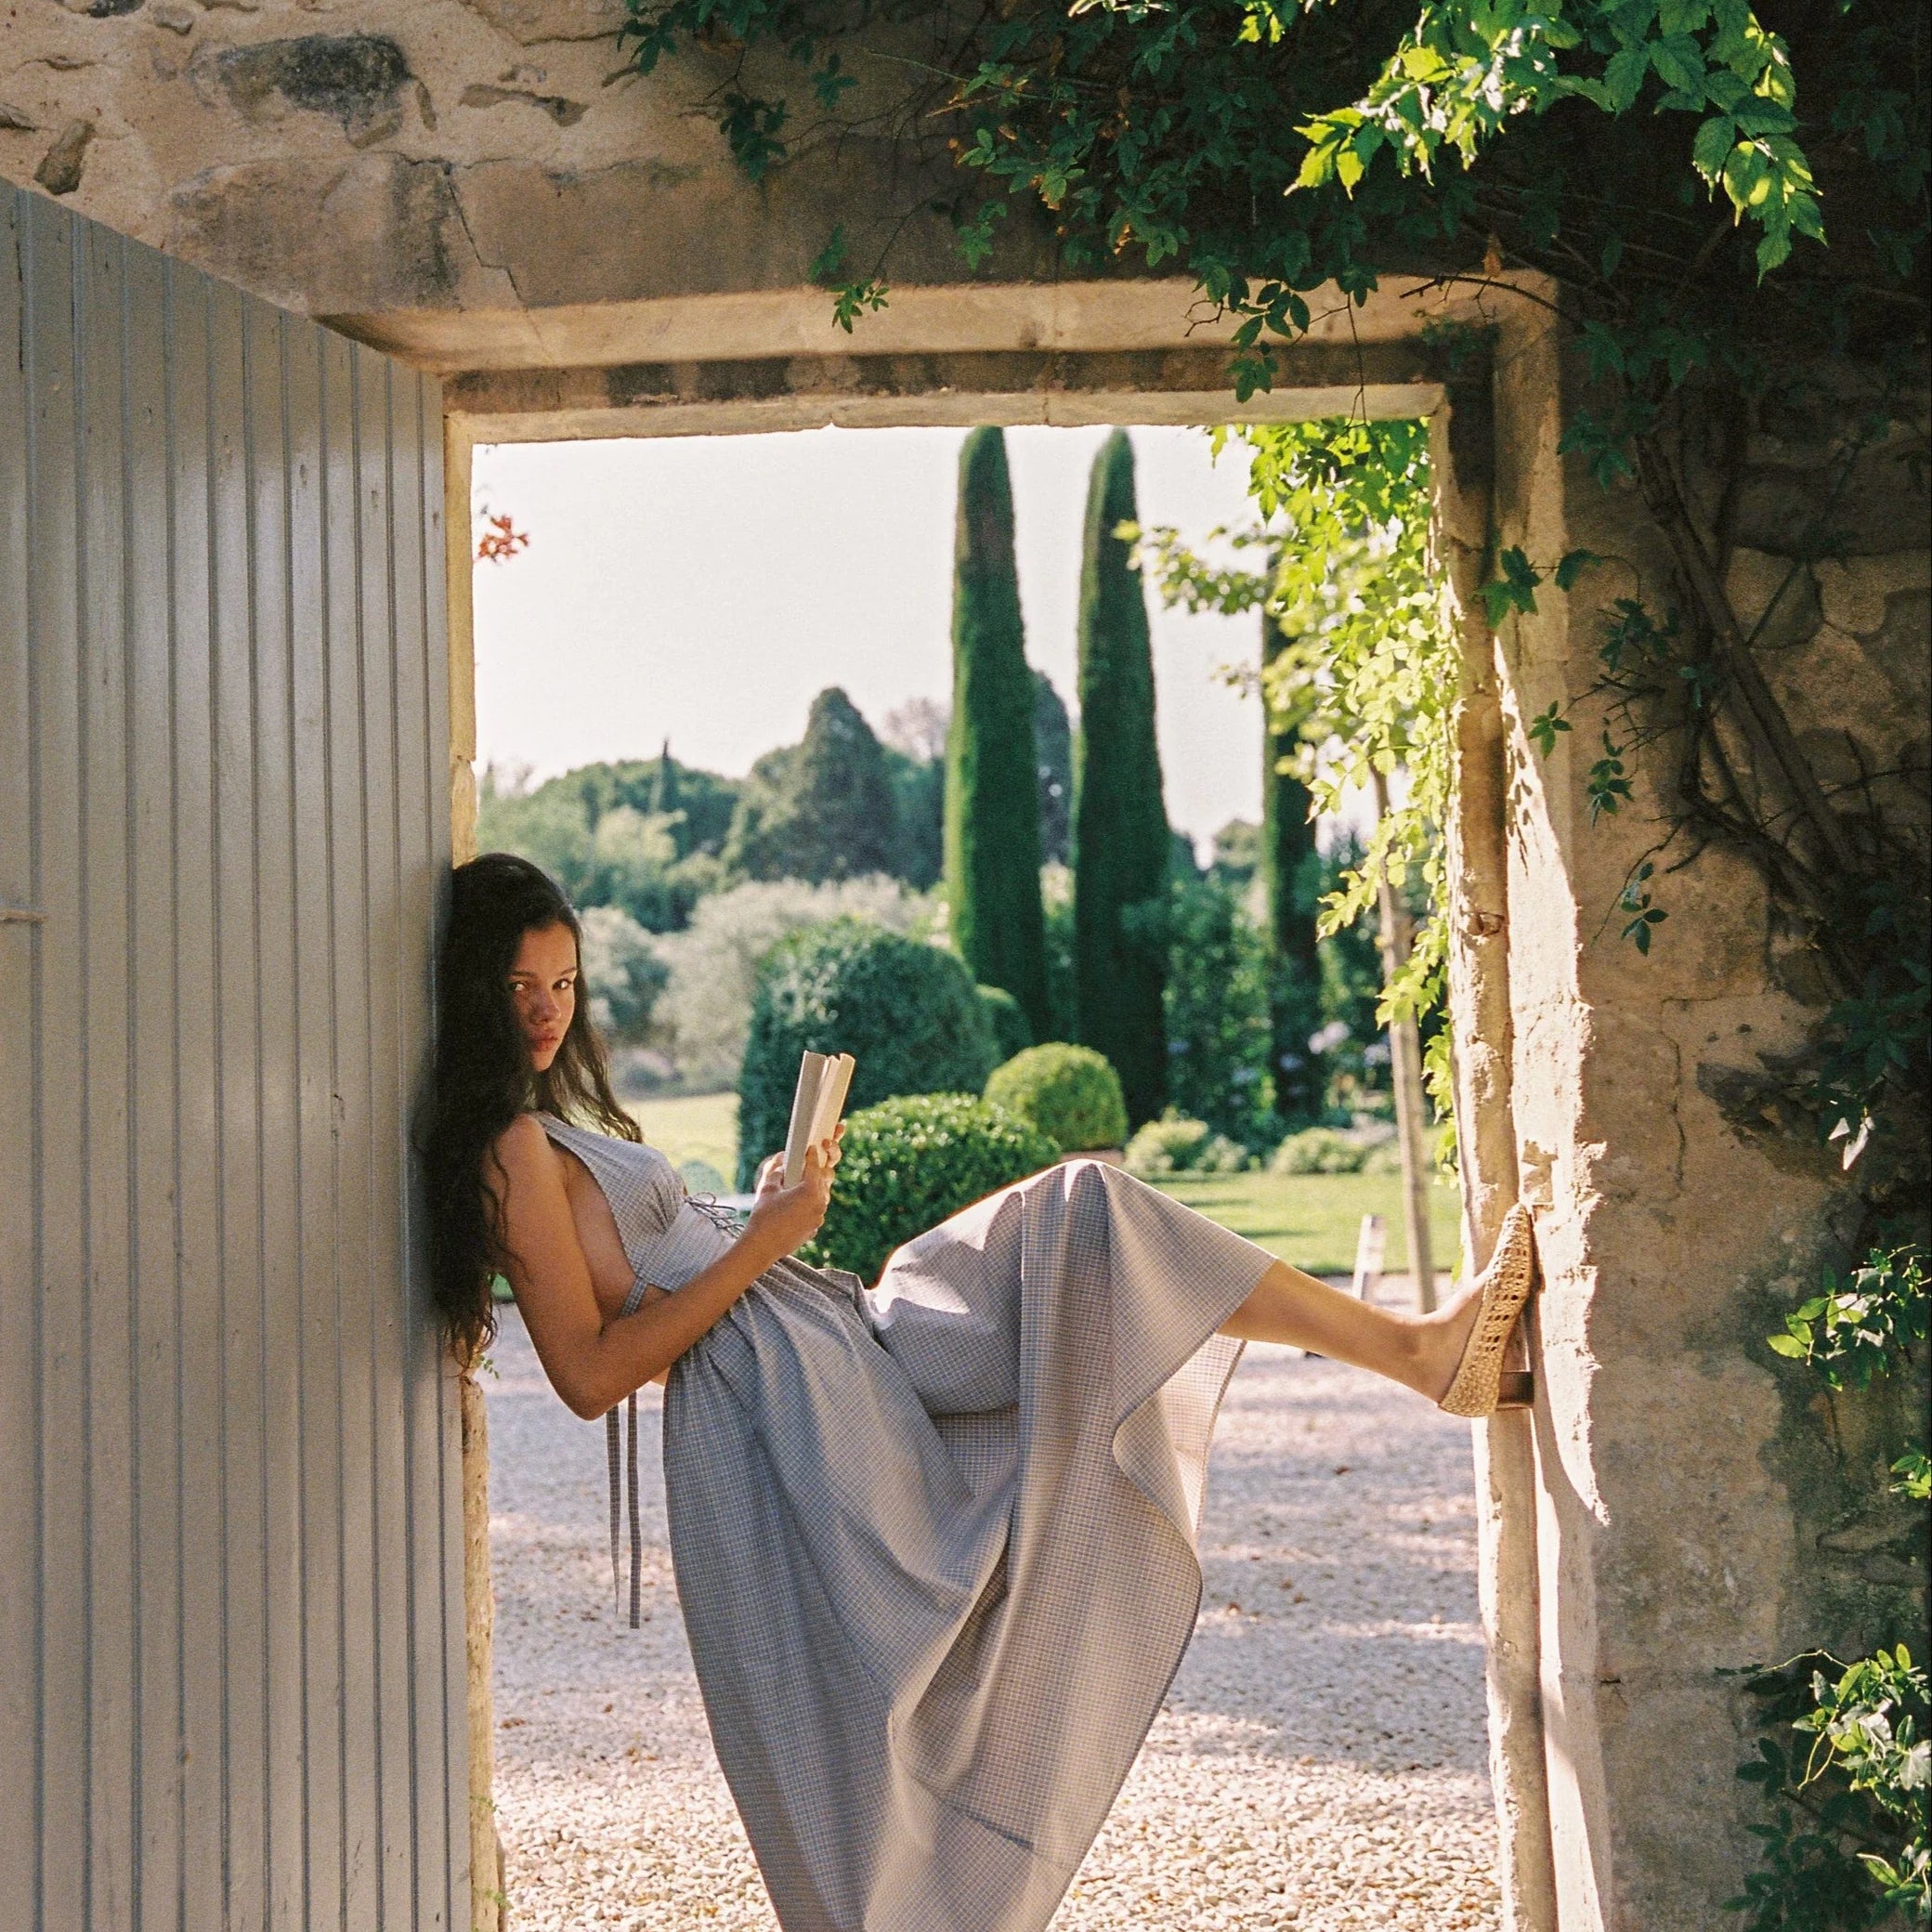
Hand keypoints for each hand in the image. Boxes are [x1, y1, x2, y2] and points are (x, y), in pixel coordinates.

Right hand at [744, 1128, 841, 1259]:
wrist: (762, 1245)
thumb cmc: (764, 1215)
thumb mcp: (768, 1188)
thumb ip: (777, 1171)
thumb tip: (782, 1161)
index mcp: (810, 1191)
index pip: (814, 1167)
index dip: (811, 1156)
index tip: (810, 1149)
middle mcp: (819, 1204)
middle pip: (820, 1182)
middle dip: (814, 1173)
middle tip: (806, 1166)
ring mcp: (818, 1218)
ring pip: (820, 1198)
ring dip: (812, 1190)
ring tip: (801, 1185)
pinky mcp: (813, 1229)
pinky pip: (814, 1212)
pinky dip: (809, 1206)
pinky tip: (798, 1204)